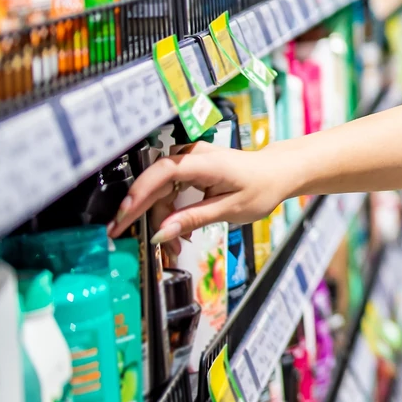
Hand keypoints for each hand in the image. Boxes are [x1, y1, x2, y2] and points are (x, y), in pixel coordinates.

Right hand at [107, 142, 288, 249]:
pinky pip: (171, 190)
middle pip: (157, 185)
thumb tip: (162, 232)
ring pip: (161, 191)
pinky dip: (172, 212)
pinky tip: (181, 231)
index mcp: (205, 162)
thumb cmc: (261, 188)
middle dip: (147, 216)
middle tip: (144, 244)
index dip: (138, 195)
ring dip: (163, 219)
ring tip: (175, 246)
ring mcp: (190, 160)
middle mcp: (193, 156)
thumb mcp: (230, 209)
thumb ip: (194, 218)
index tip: (124, 217)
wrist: (277, 172)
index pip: (161, 173)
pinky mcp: (190, 168)